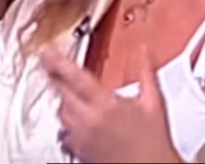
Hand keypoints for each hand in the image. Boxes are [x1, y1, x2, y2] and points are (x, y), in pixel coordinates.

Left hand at [43, 46, 182, 163]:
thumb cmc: (154, 144)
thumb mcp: (154, 102)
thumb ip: (147, 72)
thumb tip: (144, 51)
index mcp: (106, 105)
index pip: (74, 77)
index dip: (58, 62)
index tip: (50, 54)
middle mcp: (88, 121)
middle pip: (61, 94)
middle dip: (58, 80)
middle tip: (56, 70)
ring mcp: (81, 138)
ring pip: (60, 112)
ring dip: (63, 101)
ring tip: (72, 94)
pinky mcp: (78, 152)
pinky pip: (63, 131)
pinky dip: (67, 121)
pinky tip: (78, 118)